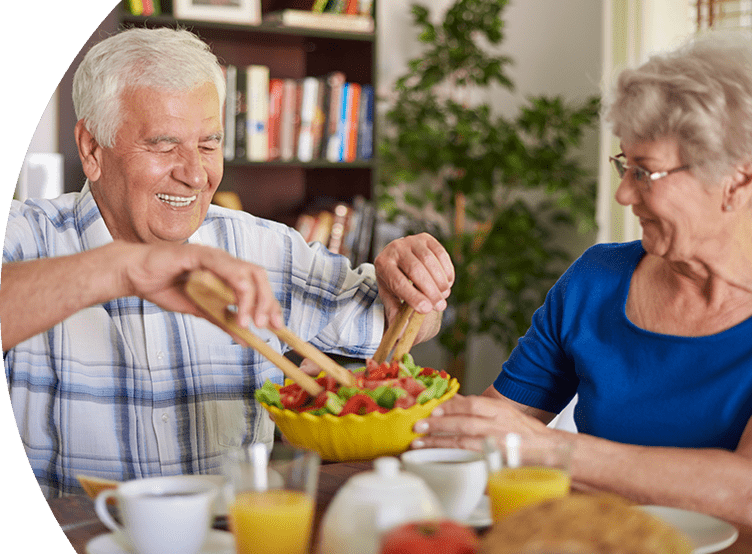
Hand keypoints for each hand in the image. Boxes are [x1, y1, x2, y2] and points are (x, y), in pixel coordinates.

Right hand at [121, 241, 282, 329]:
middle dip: (268, 302)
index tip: (277, 325)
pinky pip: (223, 267)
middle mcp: (224, 261)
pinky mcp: (198, 254)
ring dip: (252, 299)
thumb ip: (222, 321)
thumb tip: (246, 340)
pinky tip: (233, 306)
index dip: (270, 304)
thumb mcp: (199, 310)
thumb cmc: (164, 287)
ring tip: (247, 323)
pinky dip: (233, 287)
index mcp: (227, 272)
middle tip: (266, 326)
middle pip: (259, 276)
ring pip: (246, 273)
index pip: (258, 284)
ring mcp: (213, 256)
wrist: (135, 275)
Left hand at [374, 233, 453, 320]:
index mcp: (382, 264)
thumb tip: (403, 333)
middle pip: (416, 270)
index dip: (413, 297)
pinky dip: (447, 271)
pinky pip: (441, 254)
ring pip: (430, 261)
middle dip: (430, 291)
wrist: (399, 262)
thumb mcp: (391, 300)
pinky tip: (447, 283)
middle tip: (440, 306)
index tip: (427, 310)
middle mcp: (394, 248)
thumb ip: (396, 315)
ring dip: (440, 281)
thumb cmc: (395, 286)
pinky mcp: (426, 238)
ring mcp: (411, 240)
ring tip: (443, 296)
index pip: (398, 282)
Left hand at [411, 394, 550, 450]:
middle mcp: (500, 426)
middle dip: (439, 423)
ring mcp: (499, 445)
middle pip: (465, 422)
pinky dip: (454, 460)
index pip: (473, 403)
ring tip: (420, 443)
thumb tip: (455, 401)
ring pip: (464, 442)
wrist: (550, 451)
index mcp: (501, 410)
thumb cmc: (525, 432)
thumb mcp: (504, 413)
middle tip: (419, 425)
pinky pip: (472, 461)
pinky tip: (439, 460)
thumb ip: (481, 409)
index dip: (452, 405)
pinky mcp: (498, 462)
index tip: (433, 407)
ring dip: (440, 442)